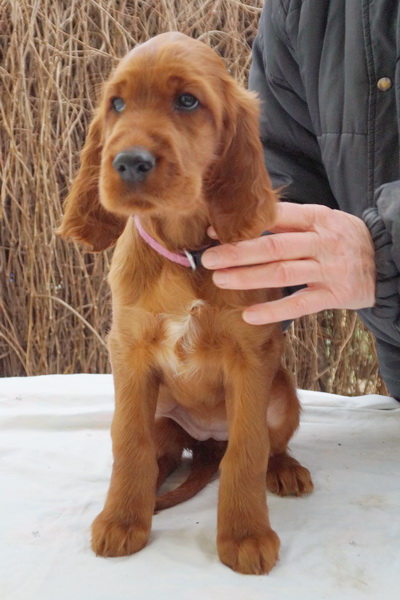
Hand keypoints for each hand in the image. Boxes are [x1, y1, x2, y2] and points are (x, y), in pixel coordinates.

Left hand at [201, 202, 375, 324]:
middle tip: (208, 258)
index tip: (215, 231)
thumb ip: (288, 222)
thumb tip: (241, 225)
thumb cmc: (343, 238)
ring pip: (283, 273)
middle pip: (274, 246)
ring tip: (219, 280)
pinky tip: (249, 314)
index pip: (277, 217)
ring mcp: (329, 270)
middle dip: (238, 253)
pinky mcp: (334, 296)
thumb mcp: (323, 220)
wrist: (386, 260)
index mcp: (318, 218)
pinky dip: (274, 311)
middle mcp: (323, 242)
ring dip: (248, 277)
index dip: (245, 225)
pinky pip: (300, 305)